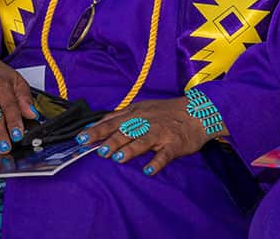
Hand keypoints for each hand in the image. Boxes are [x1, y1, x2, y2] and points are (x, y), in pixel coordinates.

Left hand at [76, 97, 211, 173]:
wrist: (198, 111)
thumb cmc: (166, 113)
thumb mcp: (142, 108)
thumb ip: (121, 117)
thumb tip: (97, 125)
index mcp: (136, 114)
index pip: (112, 121)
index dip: (97, 130)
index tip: (80, 139)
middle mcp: (146, 122)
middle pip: (126, 131)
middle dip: (111, 141)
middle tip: (98, 151)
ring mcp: (161, 133)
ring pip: (144, 140)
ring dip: (131, 149)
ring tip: (119, 158)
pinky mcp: (174, 143)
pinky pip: (165, 154)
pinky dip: (157, 162)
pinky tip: (148, 171)